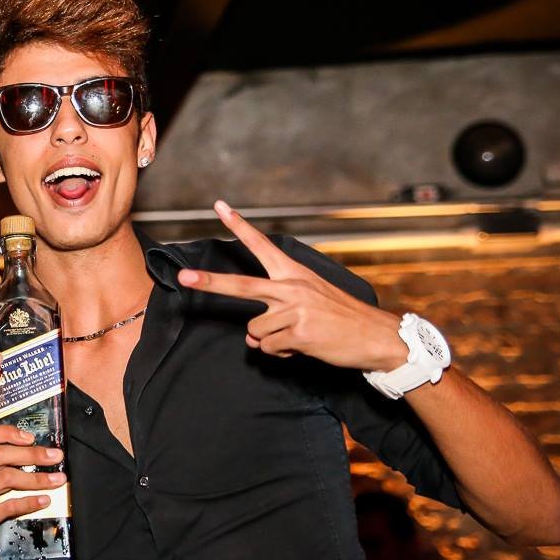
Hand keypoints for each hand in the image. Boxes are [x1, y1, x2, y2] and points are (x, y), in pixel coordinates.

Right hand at [0, 424, 65, 559]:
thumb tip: (31, 454)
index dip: (7, 432)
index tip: (30, 438)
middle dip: (31, 453)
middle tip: (54, 457)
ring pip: (7, 477)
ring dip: (37, 477)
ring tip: (57, 480)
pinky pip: (9, 505)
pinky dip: (30, 501)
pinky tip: (44, 500)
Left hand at [176, 200, 407, 371]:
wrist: (377, 338)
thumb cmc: (341, 319)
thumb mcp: (309, 305)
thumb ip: (274, 314)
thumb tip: (250, 335)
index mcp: (294, 273)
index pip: (261, 245)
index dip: (238, 225)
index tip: (218, 206)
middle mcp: (292, 288)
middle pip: (241, 285)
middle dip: (209, 282)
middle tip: (183, 278)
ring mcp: (295, 310)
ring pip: (256, 331)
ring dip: (271, 340)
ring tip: (299, 336)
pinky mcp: (299, 333)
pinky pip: (270, 348)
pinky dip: (282, 354)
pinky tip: (303, 347)